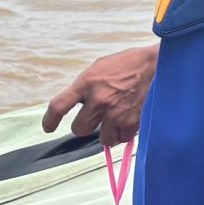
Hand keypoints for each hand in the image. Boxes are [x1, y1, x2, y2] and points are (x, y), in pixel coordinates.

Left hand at [43, 43, 159, 145]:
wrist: (155, 65)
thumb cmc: (125, 65)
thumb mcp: (98, 68)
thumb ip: (85, 87)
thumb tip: (78, 105)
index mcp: (87, 83)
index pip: (59, 106)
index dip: (50, 120)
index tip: (48, 127)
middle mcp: (99, 100)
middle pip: (79, 129)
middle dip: (85, 125)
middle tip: (94, 118)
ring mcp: (116, 113)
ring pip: (102, 139)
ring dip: (105, 133)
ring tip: (113, 121)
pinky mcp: (132, 122)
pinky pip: (121, 139)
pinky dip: (122, 134)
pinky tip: (126, 121)